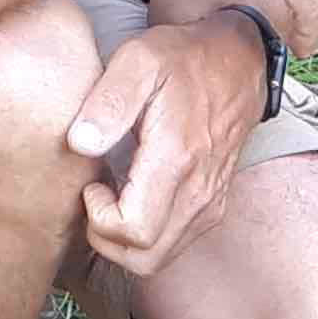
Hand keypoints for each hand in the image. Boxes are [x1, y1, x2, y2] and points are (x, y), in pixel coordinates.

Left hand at [70, 16, 262, 276]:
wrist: (238, 62)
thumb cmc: (184, 59)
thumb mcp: (139, 60)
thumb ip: (108, 101)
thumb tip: (79, 144)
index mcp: (177, 160)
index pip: (134, 231)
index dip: (99, 219)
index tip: (91, 183)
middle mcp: (199, 193)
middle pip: (144, 259)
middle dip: (106, 240)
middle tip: (95, 198)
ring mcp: (209, 204)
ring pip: (158, 259)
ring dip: (124, 242)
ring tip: (112, 197)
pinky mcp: (213, 208)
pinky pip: (173, 245)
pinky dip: (145, 237)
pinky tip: (133, 198)